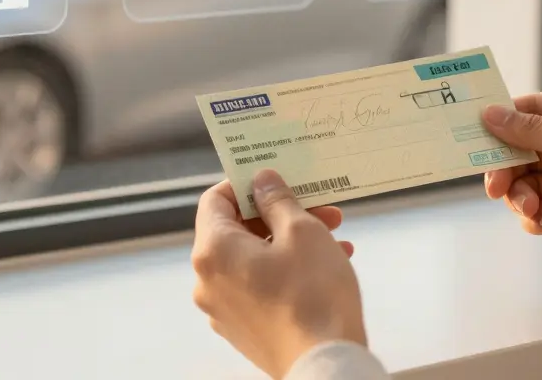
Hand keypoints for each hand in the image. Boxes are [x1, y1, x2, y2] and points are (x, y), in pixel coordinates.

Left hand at [192, 170, 366, 378]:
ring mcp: (222, 309)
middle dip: (280, 215)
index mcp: (212, 251)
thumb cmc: (312, 293)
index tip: (280, 181)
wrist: (323, 365)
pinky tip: (325, 267)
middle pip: (237, 231)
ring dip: (289, 242)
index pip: (215, 200)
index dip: (247, 184)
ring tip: (335, 240)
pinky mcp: (242, 329)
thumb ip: (277, 200)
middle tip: (324, 211)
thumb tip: (261, 180)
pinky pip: (257, 286)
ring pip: (251, 259)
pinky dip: (284, 270)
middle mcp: (207, 281)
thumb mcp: (302, 232)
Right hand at [481, 92, 541, 259]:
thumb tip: (491, 113)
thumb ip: (535, 130)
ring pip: (528, 182)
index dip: (501, 123)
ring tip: (534, 211)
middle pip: (523, 149)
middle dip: (509, 169)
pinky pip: (541, 209)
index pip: (531, 109)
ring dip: (523, 197)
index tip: (473, 138)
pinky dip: (538, 217)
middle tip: (497, 188)